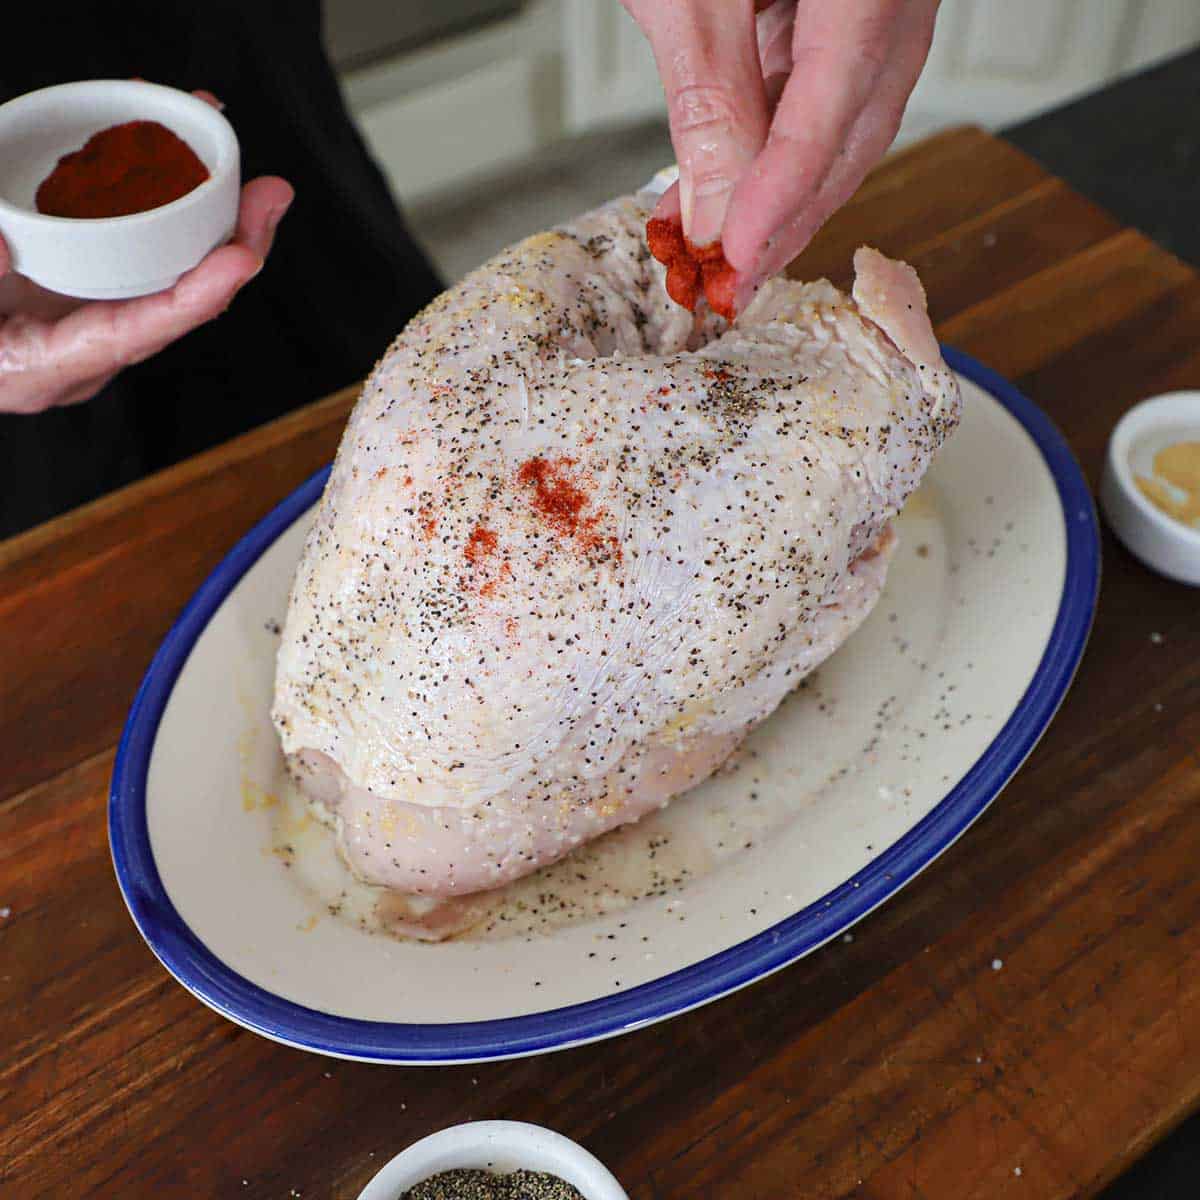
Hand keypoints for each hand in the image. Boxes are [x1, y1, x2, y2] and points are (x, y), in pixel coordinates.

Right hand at [0, 91, 292, 415]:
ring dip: (211, 224)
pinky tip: (177, 162)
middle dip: (233, 248)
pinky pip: (138, 252)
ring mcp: (89, 320)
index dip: (195, 296)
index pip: (135, 333)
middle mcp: (84, 352)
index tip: (242, 260)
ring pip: (169, 276)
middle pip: (177, 304)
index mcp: (45, 367)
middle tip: (271, 195)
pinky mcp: (84, 291)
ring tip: (243, 173)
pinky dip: (162, 210)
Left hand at [624, 0, 939, 307]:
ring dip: (782, 194)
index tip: (737, 258)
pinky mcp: (849, 11)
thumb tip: (719, 214)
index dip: (785, 193)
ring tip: (720, 244)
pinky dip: (774, 149)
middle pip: (857, 126)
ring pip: (845, 122)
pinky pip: (823, 94)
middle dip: (791, 214)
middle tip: (732, 279)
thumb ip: (710, 99)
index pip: (838, 102)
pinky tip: (729, 187)